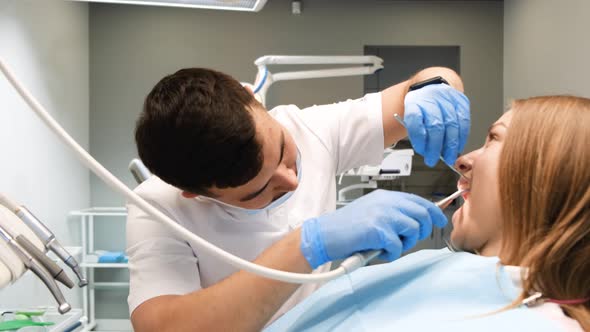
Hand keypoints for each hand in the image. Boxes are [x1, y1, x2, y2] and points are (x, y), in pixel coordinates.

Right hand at [300, 190, 446, 268]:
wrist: (324, 234)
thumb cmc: (345, 228)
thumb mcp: (371, 211)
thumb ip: (391, 213)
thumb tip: (414, 222)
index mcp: (385, 197)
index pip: (418, 200)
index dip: (433, 211)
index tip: (440, 220)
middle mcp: (386, 202)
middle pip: (422, 213)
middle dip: (422, 230)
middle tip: (409, 240)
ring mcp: (383, 215)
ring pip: (413, 229)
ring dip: (404, 243)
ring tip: (388, 246)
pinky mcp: (378, 230)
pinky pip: (398, 246)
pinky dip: (391, 254)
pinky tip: (379, 252)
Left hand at [404, 83, 469, 166]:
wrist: (432, 85)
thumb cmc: (421, 105)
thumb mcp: (411, 115)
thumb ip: (416, 132)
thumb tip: (427, 151)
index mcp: (415, 101)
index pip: (415, 120)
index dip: (419, 138)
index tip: (421, 150)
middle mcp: (432, 97)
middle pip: (436, 125)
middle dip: (435, 147)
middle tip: (433, 159)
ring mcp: (448, 98)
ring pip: (452, 125)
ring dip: (450, 146)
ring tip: (447, 158)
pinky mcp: (462, 101)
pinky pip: (464, 122)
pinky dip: (461, 138)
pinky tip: (457, 147)